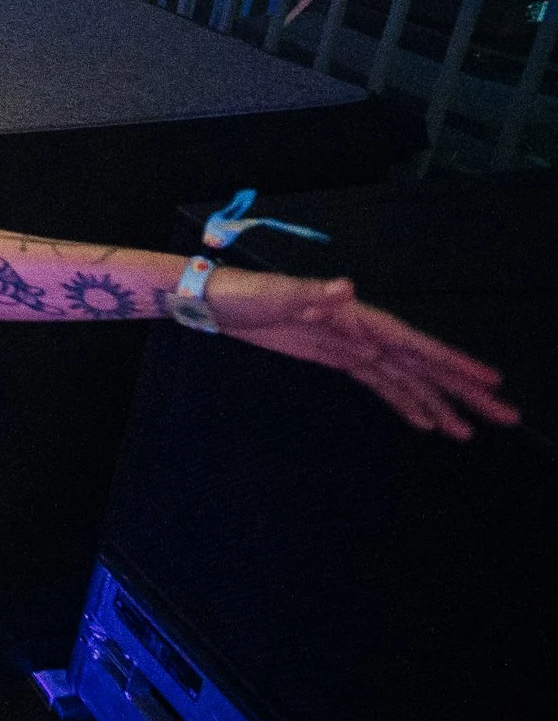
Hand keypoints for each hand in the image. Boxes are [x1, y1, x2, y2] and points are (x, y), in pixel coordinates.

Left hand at [206, 267, 516, 437]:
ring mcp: (351, 346)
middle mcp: (363, 331)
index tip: (489, 380)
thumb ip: (313, 294)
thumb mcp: (277, 294)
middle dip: (461, 390)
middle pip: (421, 365)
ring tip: (471, 433)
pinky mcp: (336, 357)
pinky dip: (405, 402)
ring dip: (439, 403)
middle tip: (504, 416)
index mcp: (357, 317)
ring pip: (406, 379)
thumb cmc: (246, 294)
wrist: (217, 300)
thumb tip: (345, 287)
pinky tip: (426, 422)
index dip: (451, 362)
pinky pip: (380, 384)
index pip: (414, 344)